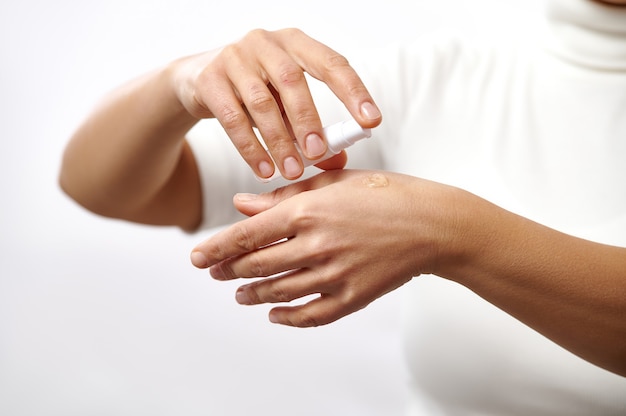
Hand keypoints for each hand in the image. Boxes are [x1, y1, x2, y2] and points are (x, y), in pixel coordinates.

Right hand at [172, 28, 381, 179]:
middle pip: (291, 80)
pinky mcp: (208, 79)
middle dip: (308, 120)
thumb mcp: (286, 107)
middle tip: (319, 154)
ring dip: (279, 141)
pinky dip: (250, 148)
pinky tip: (264, 170)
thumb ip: (312, 131)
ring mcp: (233, 57)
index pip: (330, 62)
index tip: (370, 122)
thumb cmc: (254, 92)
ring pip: (261, 102)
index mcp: (295, 43)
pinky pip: (232, 118)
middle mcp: (265, 43)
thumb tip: (339, 160)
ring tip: (291, 171)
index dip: (353, 91)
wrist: (196, 80)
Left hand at [190, 170, 462, 326]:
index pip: (246, 236)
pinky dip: (287, 317)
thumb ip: (284, 196)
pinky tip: (275, 315)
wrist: (433, 224)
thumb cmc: (386, 195)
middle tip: (214, 274)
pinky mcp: (352, 297)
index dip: (216, 248)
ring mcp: (334, 274)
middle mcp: (316, 244)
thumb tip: (243, 204)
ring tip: (239, 294)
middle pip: (256, 266)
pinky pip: (310, 315)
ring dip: (252, 295)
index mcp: (308, 210)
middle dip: (228, 271)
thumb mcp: (333, 182)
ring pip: (278, 291)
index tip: (196, 257)